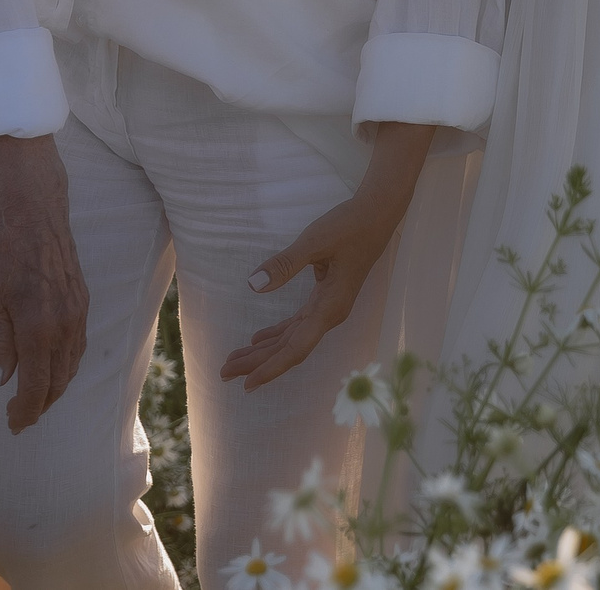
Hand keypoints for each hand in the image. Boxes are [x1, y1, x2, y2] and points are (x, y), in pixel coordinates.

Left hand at [0, 134, 88, 432]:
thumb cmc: (4, 250)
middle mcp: (63, 327)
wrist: (35, 209)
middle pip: (58, 383)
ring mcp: (78, 314)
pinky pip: (78, 346)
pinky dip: (66, 366)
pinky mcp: (84, 301)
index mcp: (37, 329)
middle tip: (21, 420)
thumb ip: (0, 344)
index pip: (35, 386)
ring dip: (55, 388)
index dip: (24, 412)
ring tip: (35, 399)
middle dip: (39, 406)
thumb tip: (4, 382)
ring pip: (72, 366)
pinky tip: (54, 368)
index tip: (12, 426)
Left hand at [220, 177, 418, 392]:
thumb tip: (253, 285)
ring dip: (264, 350)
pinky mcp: (324, 299)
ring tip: (234, 361)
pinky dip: (277, 333)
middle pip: (290, 348)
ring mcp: (327, 308)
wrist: (375, 215)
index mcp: (329, 308)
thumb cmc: (348, 227)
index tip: (247, 384)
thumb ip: (284, 264)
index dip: (271, 367)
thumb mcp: (314, 242)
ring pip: (292, 338)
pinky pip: (297, 325)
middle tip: (224, 373)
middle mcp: (329, 315)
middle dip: (258, 362)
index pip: (296, 348)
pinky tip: (258, 339)